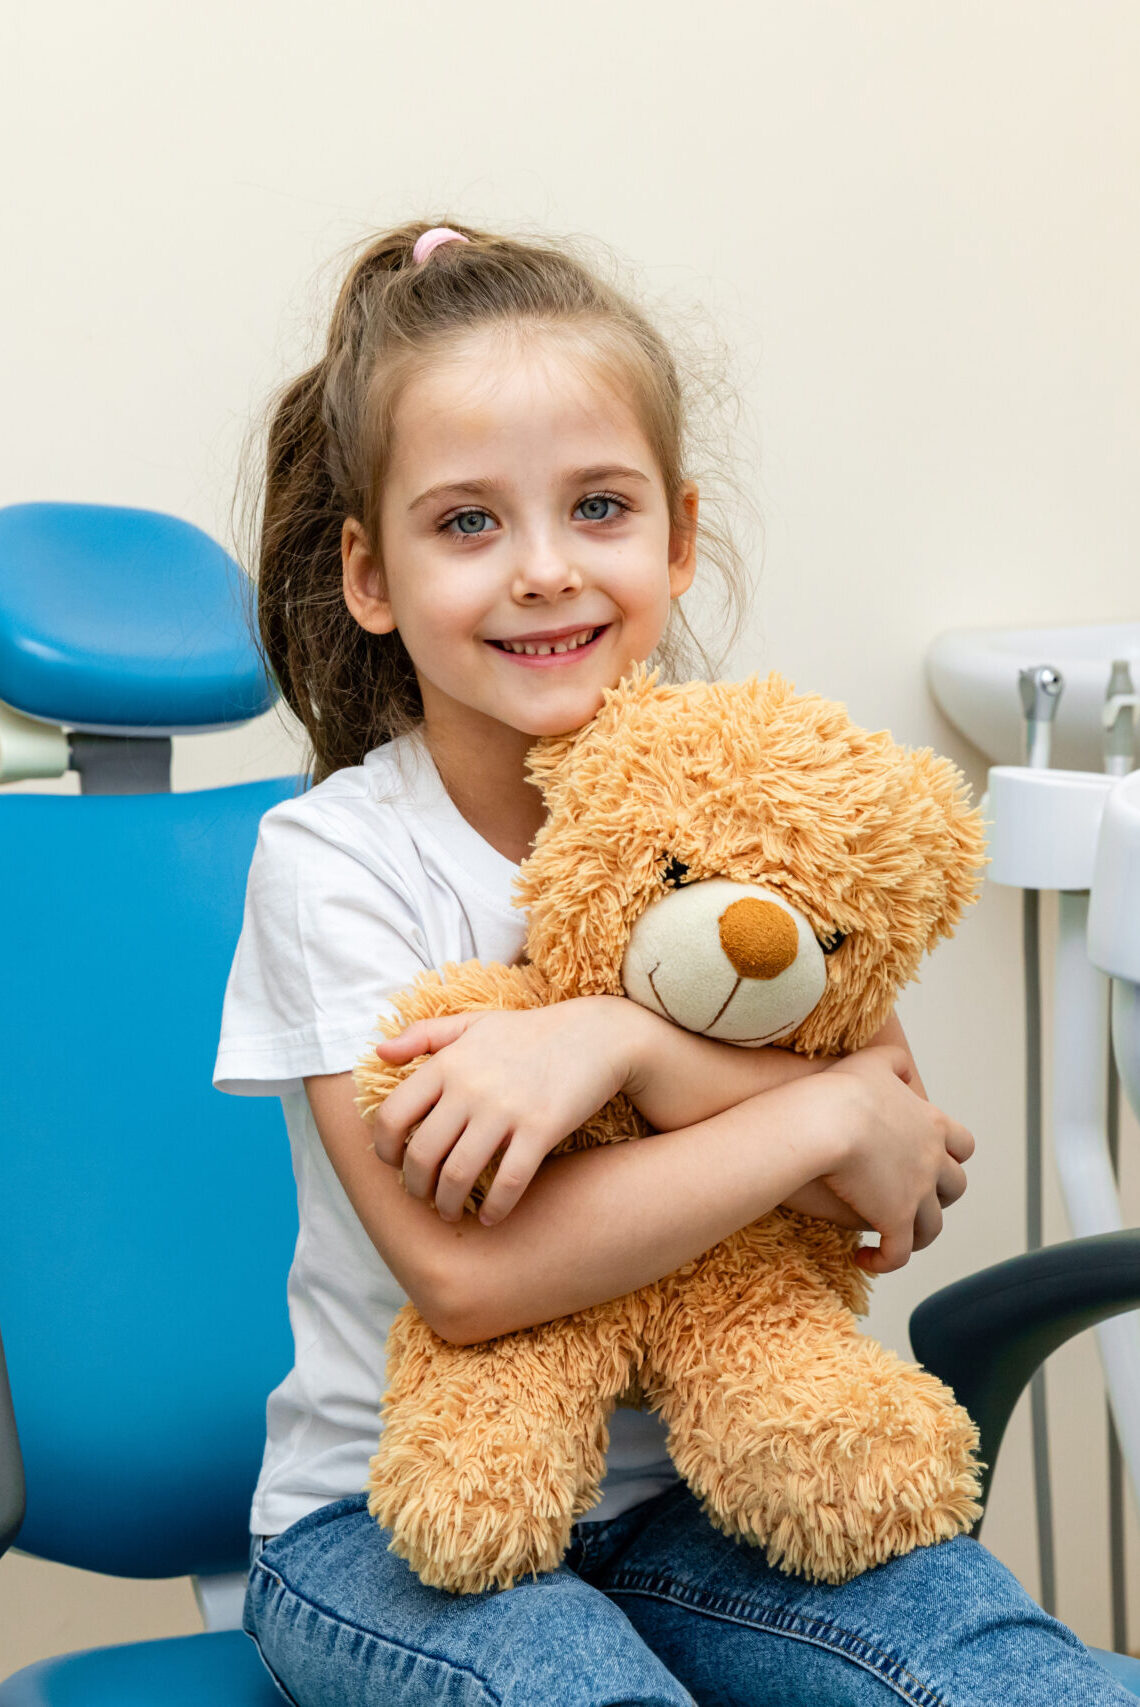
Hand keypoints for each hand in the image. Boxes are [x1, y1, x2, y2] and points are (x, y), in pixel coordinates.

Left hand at [368, 997, 641, 1225]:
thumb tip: (379, 1053)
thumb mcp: (473, 1023)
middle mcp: (470, 1087)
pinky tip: (491, 1217)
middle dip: (415, 1187)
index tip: (394, 1164)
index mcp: (448, 1063)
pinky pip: (509, 1182)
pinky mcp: (541, 1129)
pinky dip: (495, 1208)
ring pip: (458, 1175)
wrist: (596, 1034)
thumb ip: (424, 1035)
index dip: (384, 1150)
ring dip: (447, 1204)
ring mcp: (506, 1109)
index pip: (392, 1116)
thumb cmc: (529, 1032)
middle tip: (422, 1197)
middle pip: (421, 1155)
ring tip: (450, 1211)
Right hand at [794, 1045, 973, 1274]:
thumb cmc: (842, 1090)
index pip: (962, 1145)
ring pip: (932, 1226)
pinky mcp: (895, 1221)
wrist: (826, 1121)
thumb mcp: (873, 1061)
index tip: (930, 1161)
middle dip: (938, 1195)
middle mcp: (933, 1162)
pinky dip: (886, 1261)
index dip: (950, 1156)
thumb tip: (906, 1071)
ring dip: (915, 1233)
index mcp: (932, 1125)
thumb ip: (895, 1062)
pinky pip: (898, 1253)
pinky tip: (864, 1259)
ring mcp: (918, 1194)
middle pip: (954, 1187)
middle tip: (910, 1197)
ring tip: (891, 1236)